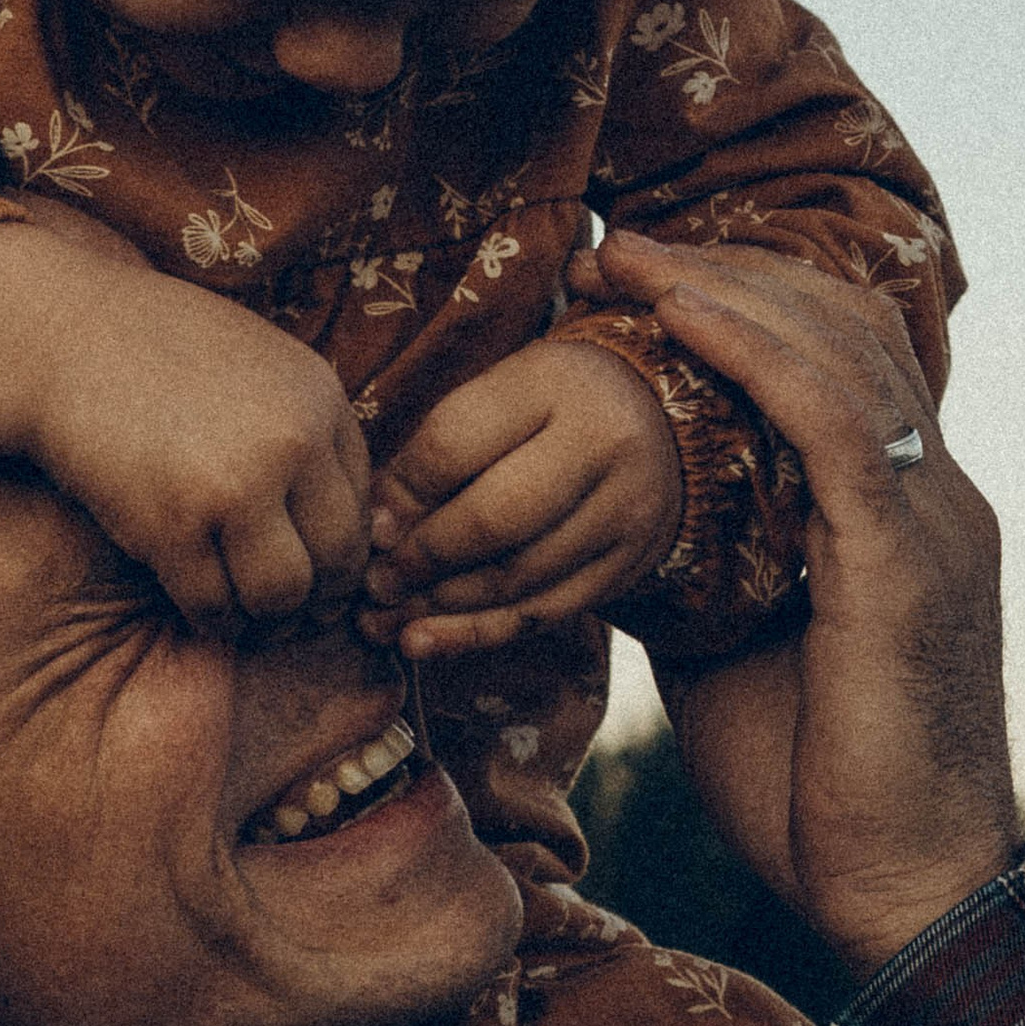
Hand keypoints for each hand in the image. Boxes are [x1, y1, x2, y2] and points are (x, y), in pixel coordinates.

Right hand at [0, 209, 370, 626]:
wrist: (63, 340)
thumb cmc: (160, 353)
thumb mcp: (263, 366)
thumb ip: (310, 433)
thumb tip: (356, 523)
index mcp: (321, 400)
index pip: (361, 512)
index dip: (344, 560)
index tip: (322, 580)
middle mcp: (290, 443)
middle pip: (334, 562)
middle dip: (317, 603)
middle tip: (294, 617)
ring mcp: (231, 487)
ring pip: (279, 595)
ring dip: (266, 622)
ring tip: (251, 622)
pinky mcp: (170, 525)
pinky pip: (212, 605)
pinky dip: (213, 622)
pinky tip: (205, 614)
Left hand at [361, 335, 683, 657]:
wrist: (655, 419)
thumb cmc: (548, 407)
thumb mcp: (496, 398)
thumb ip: (435, 453)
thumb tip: (379, 531)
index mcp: (554, 384)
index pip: (455, 446)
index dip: (402, 496)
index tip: (370, 528)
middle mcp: (604, 445)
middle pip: (494, 518)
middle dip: (422, 560)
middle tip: (375, 583)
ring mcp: (626, 511)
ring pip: (519, 577)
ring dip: (441, 607)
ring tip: (384, 618)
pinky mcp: (630, 565)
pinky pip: (544, 613)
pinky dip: (477, 634)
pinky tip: (425, 641)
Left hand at [593, 231, 1015, 972]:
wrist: (900, 889)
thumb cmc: (817, 788)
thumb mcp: (732, 653)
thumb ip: (695, 576)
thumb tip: (604, 528)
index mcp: (898, 518)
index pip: (834, 367)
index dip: (741, 307)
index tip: (634, 278)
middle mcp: (933, 498)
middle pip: (839, 335)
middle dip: (724, 277)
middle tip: (614, 246)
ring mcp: (931, 524)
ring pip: (838, 357)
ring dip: (724, 296)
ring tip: (628, 260)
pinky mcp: (908, 564)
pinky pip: (834, 426)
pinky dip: (756, 359)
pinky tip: (684, 320)